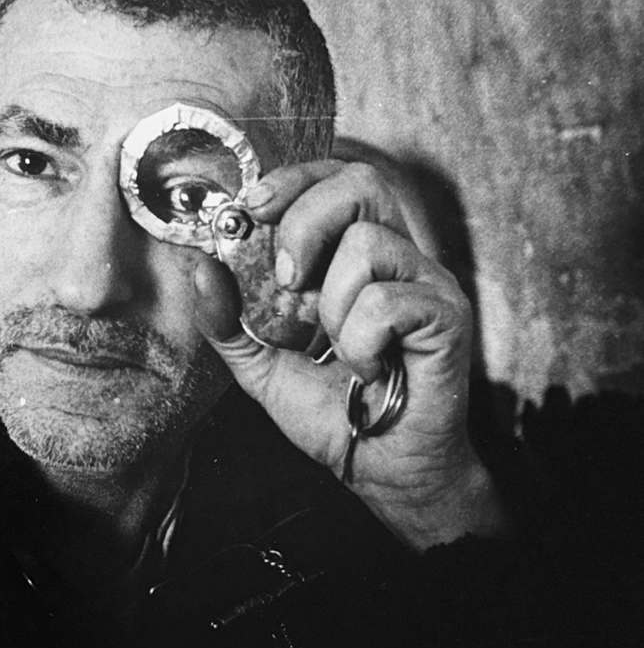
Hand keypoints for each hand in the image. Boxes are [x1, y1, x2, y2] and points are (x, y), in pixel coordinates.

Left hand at [193, 156, 506, 549]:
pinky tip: (368, 369)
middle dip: (305, 221)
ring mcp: (426, 282)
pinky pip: (387, 302)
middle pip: (360, 183)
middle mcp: (397, 256)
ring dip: (329, 304)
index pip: (335, 178)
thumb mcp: (261, 362)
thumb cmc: (331, 410)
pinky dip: (359, 341)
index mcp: (356, 255)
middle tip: (286, 278)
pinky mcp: (447, 316)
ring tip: (336, 346)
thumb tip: (200, 266)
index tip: (251, 208)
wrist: (380, 468)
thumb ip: (228, 318)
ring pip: (368, 243)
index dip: (293, 180)